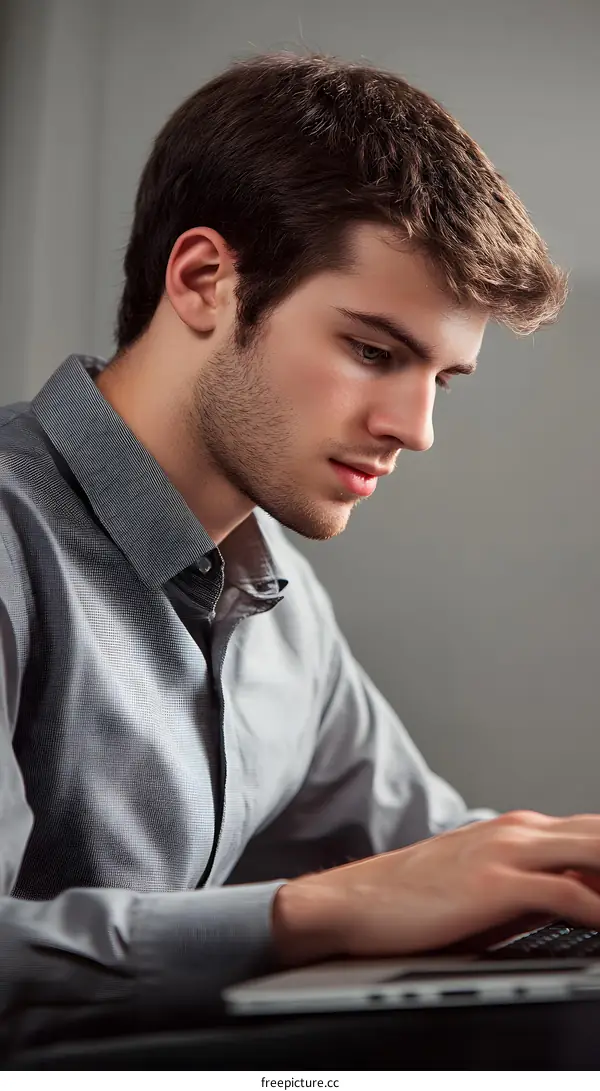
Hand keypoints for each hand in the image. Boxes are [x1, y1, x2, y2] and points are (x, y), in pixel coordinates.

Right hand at [272, 811, 599, 965]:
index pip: (594, 833)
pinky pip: (568, 892)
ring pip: (594, 851)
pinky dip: (599, 908)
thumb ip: (529, 882)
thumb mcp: (482, 883)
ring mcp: (507, 852)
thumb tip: (576, 899)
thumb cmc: (414, 898)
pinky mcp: (495, 883)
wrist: (354, 900)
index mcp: (517, 829)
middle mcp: (518, 831)